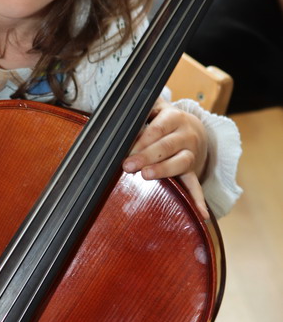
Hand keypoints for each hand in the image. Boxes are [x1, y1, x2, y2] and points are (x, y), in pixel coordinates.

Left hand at [122, 98, 208, 218]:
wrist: (194, 128)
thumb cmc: (166, 119)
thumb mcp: (156, 107)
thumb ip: (142, 109)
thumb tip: (121, 114)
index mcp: (175, 117)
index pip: (158, 129)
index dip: (142, 140)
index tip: (127, 149)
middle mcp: (187, 135)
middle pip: (166, 146)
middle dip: (146, 156)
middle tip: (128, 165)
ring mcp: (192, 154)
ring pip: (180, 163)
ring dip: (163, 170)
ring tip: (146, 175)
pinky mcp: (193, 170)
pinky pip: (196, 184)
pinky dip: (198, 199)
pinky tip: (201, 213)